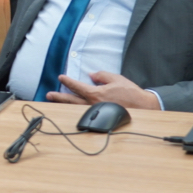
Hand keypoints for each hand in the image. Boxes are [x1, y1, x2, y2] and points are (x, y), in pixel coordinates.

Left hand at [45, 71, 160, 109]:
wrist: (143, 107)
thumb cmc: (131, 93)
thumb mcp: (116, 79)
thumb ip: (102, 76)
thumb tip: (92, 75)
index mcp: (96, 93)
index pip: (77, 86)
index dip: (68, 81)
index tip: (61, 77)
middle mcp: (92, 104)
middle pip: (71, 100)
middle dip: (59, 96)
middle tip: (49, 94)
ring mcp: (95, 112)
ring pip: (75, 108)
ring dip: (64, 105)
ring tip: (54, 102)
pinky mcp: (100, 118)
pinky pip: (84, 113)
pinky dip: (74, 111)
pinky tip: (69, 109)